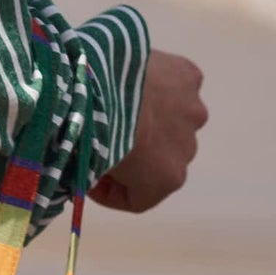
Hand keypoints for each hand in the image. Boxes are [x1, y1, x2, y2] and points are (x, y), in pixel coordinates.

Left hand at [91, 49, 207, 214]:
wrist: (97, 77)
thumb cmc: (88, 130)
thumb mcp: (83, 168)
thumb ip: (94, 179)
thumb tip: (88, 176)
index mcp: (167, 178)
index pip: (138, 197)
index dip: (109, 191)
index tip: (89, 177)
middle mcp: (188, 149)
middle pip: (158, 158)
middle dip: (134, 153)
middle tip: (102, 137)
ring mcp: (192, 110)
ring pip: (171, 120)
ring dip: (150, 117)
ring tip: (118, 104)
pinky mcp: (190, 77)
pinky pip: (174, 86)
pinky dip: (158, 85)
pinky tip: (133, 79)